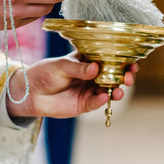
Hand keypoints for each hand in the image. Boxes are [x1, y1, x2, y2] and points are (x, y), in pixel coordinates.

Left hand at [6, 55, 137, 119]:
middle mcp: (94, 75)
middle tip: (129, 77)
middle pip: (115, 76)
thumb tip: (96, 68)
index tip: (132, 62)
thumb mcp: (61, 65)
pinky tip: (105, 97)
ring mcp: (90, 90)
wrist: (32, 92)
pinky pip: (97, 102)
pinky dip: (102, 100)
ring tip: (119, 90)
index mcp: (90, 60)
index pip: (111, 59)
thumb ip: (78, 68)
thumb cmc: (45, 72)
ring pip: (110, 90)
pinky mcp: (85, 104)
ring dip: (117, 90)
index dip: (124, 60)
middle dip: (126, 77)